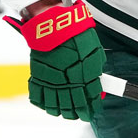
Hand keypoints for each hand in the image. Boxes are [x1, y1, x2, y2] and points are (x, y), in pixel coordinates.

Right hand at [4, 0, 105, 120]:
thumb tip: (99, 86)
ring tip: (66, 113)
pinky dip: (44, 104)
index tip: (91, 111)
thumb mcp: (93, 52)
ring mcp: (51, 80)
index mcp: (85, 75)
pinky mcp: (37, 76)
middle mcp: (68, 81)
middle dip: (77, 113)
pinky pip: (38, 96)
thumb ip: (96, 71)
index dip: (91, 108)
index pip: (89, 99)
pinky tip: (49, 106)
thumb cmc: (77, 34)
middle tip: (79, 115)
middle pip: (72, 106)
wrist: (54, 23)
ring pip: (55, 105)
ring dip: (61, 112)